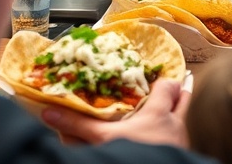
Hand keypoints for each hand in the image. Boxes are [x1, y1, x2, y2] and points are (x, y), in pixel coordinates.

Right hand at [41, 78, 190, 147]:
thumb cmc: (130, 154)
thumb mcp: (101, 138)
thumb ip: (79, 124)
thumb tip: (49, 112)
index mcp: (160, 112)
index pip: (168, 86)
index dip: (162, 81)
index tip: (154, 77)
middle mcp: (176, 124)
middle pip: (182, 101)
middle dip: (175, 95)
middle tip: (166, 90)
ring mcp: (181, 141)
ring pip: (181, 122)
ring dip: (172, 118)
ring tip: (160, 116)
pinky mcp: (180, 156)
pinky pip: (178, 140)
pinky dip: (170, 137)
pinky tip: (158, 141)